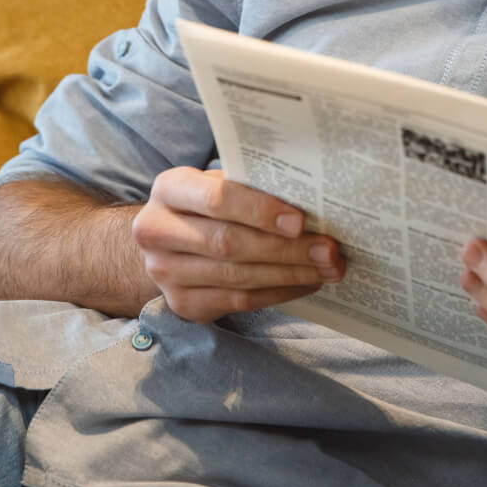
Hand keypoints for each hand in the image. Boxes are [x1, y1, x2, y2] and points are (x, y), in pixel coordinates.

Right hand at [131, 167, 345, 322]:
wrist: (166, 242)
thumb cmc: (207, 204)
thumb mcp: (218, 183)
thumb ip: (251, 186)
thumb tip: (312, 197)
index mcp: (169, 189)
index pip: (216, 199)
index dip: (260, 210)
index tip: (300, 221)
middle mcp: (157, 231)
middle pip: (229, 243)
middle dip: (286, 249)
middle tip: (329, 250)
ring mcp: (165, 272)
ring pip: (237, 276)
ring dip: (290, 274)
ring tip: (328, 268)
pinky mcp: (181, 304)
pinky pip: (238, 301)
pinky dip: (279, 293)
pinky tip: (306, 283)